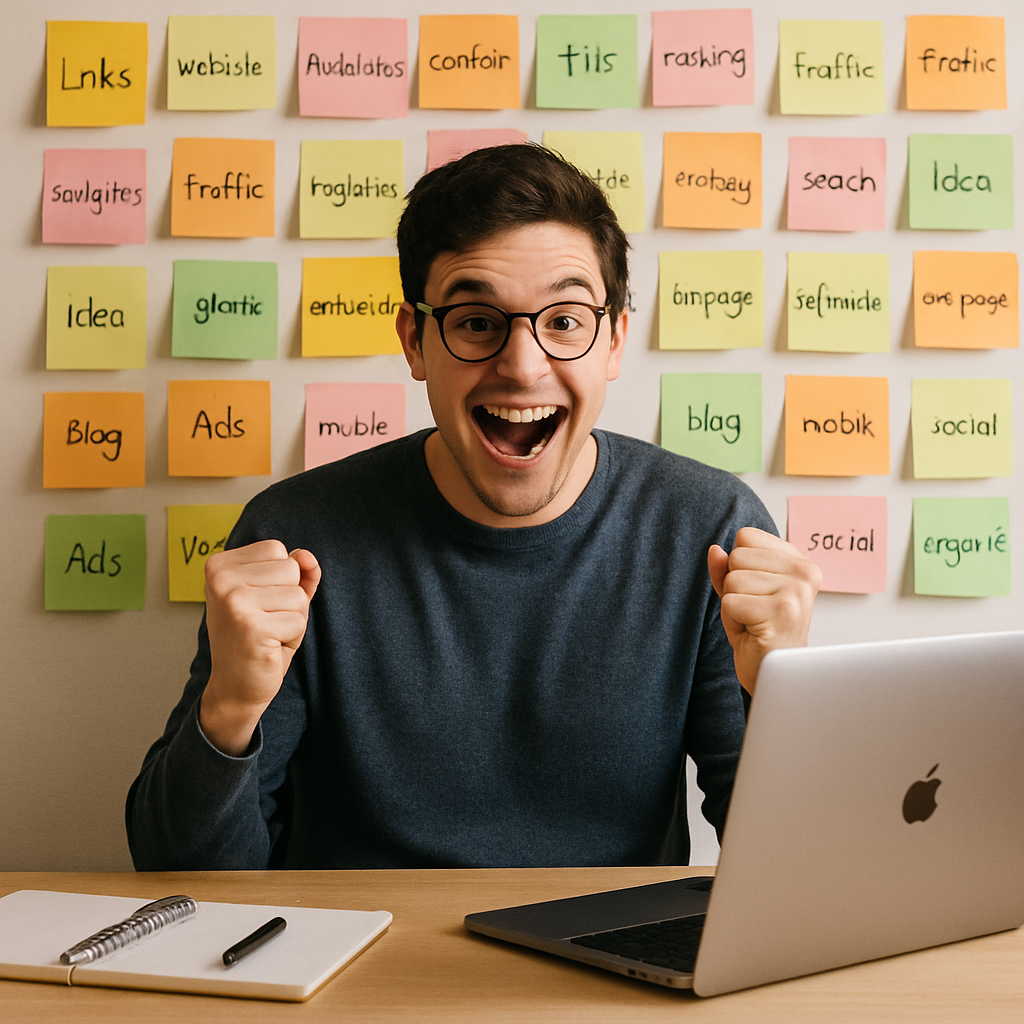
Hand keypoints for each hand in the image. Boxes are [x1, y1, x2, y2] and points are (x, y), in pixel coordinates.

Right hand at [200, 541, 320, 754]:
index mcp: (220, 564)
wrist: (235, 686)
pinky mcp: (250, 627)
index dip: (280, 580)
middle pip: (290, 569)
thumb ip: (297, 571)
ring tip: (268, 634)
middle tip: (264, 621)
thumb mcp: (276, 596)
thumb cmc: (257, 637)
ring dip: (292, 619)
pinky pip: (298, 620)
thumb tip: (307, 556)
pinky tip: (269, 647)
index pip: (277, 549)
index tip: (258, 603)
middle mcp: (220, 579)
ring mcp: (233, 602)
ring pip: (297, 595)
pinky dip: (292, 637)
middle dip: (289, 599)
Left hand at [707, 527, 820, 694]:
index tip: (757, 593)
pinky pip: (730, 602)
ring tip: (754, 622)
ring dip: (734, 606)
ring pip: (732, 579)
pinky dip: (733, 620)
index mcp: (800, 561)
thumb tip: (714, 551)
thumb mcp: (739, 593)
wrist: (773, 674)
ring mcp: (796, 591)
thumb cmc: (759, 633)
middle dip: (734, 588)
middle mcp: (804, 572)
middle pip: (736, 556)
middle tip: (754, 612)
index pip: (746, 537)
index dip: (739, 567)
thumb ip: (726, 569)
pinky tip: (754, 632)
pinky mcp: (782, 611)